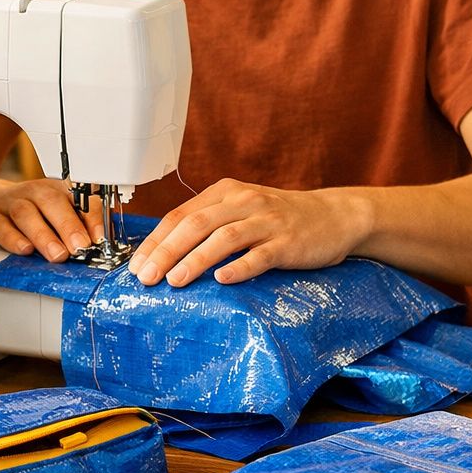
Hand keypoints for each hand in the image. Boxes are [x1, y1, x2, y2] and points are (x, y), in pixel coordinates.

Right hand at [0, 173, 103, 262]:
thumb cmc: (29, 211)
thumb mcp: (54, 213)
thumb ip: (76, 226)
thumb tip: (99, 246)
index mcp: (56, 189)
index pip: (78, 197)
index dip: (91, 216)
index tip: (99, 237)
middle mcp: (34, 192)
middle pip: (51, 202)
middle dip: (68, 226)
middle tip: (80, 247)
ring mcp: (10, 202)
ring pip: (26, 214)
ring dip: (44, 235)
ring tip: (57, 255)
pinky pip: (0, 226)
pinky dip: (13, 238)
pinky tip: (25, 249)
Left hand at [127, 179, 373, 287]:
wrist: (334, 216)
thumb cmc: (280, 219)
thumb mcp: (241, 210)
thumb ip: (208, 225)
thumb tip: (165, 255)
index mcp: (225, 192)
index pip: (181, 215)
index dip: (156, 241)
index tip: (136, 266)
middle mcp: (244, 201)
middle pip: (196, 224)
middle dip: (167, 251)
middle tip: (147, 277)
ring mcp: (267, 221)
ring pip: (225, 237)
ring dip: (197, 259)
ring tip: (176, 280)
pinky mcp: (289, 242)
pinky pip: (261, 255)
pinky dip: (240, 267)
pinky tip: (223, 280)